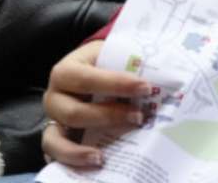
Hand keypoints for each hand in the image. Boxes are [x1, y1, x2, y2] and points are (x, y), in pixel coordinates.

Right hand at [42, 40, 150, 166]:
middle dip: (109, 116)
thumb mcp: (113, 57)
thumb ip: (131, 65)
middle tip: (139, 117)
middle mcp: (54, 97)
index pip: (88, 79)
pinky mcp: (55, 137)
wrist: (89, 70)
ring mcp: (53, 119)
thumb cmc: (104, 64)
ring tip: (102, 157)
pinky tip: (93, 161)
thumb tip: (164, 77)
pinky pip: (56, 153)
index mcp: (66, 71)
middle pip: (75, 112)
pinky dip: (71, 160)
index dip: (117, 84)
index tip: (145, 88)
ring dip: (81, 150)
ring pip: (57, 138)